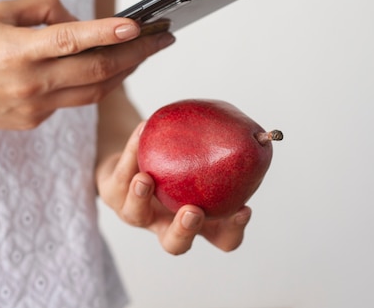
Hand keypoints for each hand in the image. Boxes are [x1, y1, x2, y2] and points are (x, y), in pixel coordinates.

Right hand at [0, 0, 174, 129]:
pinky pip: (71, 102)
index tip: (138, 25)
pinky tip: (100, 70)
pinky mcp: (33, 122)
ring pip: (93, 93)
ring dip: (122, 73)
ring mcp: (34, 108)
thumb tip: (78, 20)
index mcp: (18, 51)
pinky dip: (90, 84)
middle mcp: (31, 84)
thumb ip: (42, 10)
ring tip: (143, 54)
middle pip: (97, 73)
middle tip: (163, 39)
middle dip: (136, 55)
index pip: (72, 41)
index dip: (107, 33)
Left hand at [96, 122, 251, 254]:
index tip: (243, 209)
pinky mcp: (112, 193)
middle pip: (175, 243)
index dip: (232, 230)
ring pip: (135, 215)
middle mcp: (164, 223)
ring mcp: (136, 213)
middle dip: (184, 230)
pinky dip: (131, 152)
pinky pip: (120, 174)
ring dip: (141, 198)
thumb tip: (262, 134)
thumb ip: (224, 154)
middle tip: (192, 211)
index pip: (221, 239)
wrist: (131, 157)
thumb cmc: (178, 163)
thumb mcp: (203, 163)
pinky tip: (143, 131)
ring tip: (146, 179)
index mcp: (196, 221)